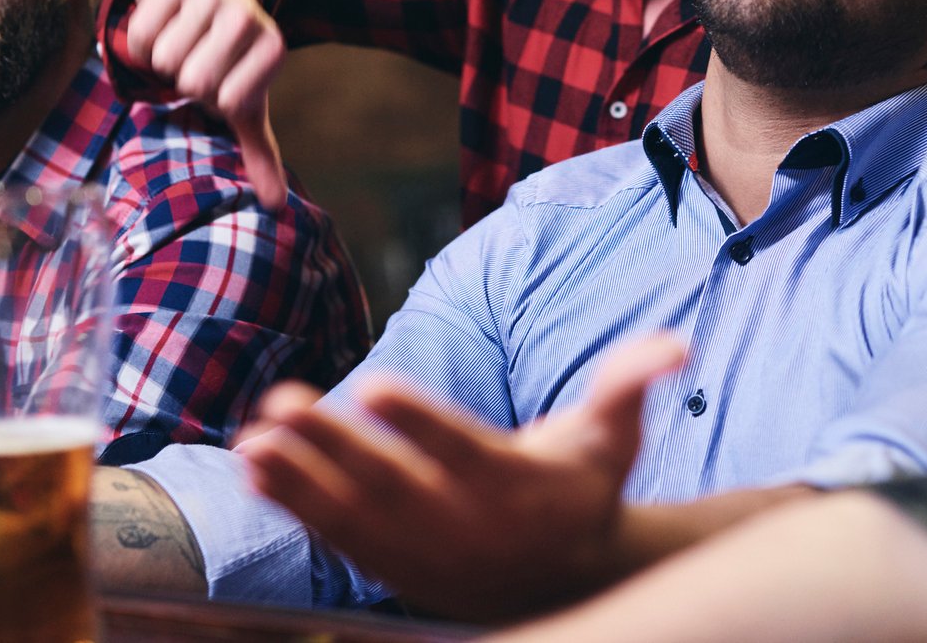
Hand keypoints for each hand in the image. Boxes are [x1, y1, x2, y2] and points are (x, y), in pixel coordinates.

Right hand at [124, 0, 289, 208]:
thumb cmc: (230, 55)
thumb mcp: (248, 99)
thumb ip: (260, 151)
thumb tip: (275, 205)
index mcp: (273, 48)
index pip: (228, 101)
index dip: (215, 100)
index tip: (224, 82)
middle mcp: (247, 17)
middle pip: (192, 80)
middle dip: (186, 80)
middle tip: (199, 62)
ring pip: (164, 58)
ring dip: (164, 60)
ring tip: (183, 44)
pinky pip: (139, 36)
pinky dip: (142, 41)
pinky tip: (163, 27)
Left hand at [238, 334, 687, 620]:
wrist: (564, 582)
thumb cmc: (585, 489)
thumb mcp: (616, 439)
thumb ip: (630, 385)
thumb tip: (673, 343)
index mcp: (517, 486)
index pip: (462, 449)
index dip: (418, 422)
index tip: (374, 385)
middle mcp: (464, 525)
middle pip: (390, 483)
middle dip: (334, 445)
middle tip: (284, 402)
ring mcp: (422, 551)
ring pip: (352, 514)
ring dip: (299, 477)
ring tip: (254, 438)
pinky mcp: (391, 564)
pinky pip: (335, 536)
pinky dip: (293, 504)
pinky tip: (254, 466)